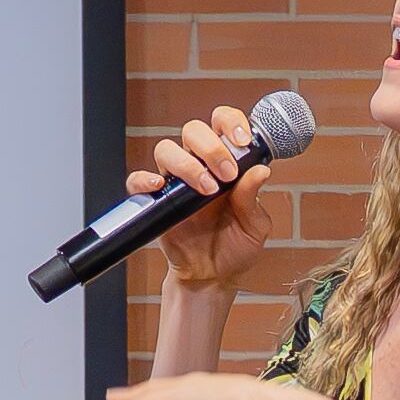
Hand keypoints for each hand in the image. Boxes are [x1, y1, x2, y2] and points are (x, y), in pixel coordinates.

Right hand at [141, 102, 273, 295]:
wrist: (214, 277)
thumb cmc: (236, 247)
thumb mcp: (254, 225)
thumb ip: (253, 198)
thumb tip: (260, 170)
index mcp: (226, 163)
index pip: (223, 124)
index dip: (231, 122)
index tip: (243, 141)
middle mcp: (199, 166)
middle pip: (193, 130)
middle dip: (211, 147)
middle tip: (227, 174)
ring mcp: (176, 182)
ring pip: (167, 149)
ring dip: (188, 164)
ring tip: (207, 190)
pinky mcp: (157, 201)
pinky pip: (139, 180)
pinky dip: (145, 179)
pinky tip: (161, 187)